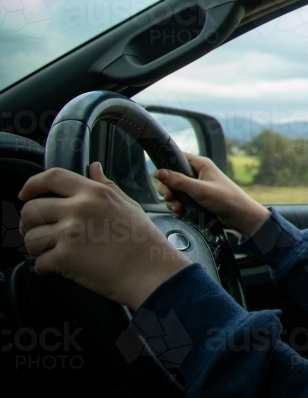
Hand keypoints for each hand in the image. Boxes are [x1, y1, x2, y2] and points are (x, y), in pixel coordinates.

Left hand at [18, 163, 190, 310]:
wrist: (152, 272)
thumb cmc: (144, 241)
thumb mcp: (128, 204)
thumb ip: (105, 185)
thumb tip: (93, 167)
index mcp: (94, 193)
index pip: (52, 178)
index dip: (32, 185)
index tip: (25, 194)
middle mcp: (79, 209)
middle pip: (31, 210)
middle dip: (31, 224)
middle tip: (42, 233)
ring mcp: (70, 234)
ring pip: (29, 238)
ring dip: (36, 248)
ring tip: (54, 252)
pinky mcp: (65, 258)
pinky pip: (38, 263)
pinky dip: (46, 268)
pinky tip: (62, 267)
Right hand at [155, 153, 269, 237]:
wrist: (240, 216)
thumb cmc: (225, 199)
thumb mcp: (200, 190)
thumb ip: (179, 181)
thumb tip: (158, 172)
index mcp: (200, 164)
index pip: (177, 158)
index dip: (166, 166)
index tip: (159, 178)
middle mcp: (198, 174)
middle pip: (173, 177)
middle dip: (168, 189)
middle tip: (170, 198)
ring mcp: (197, 187)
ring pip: (176, 191)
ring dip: (173, 201)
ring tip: (179, 210)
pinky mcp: (197, 199)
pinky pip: (181, 201)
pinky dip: (179, 207)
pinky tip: (181, 214)